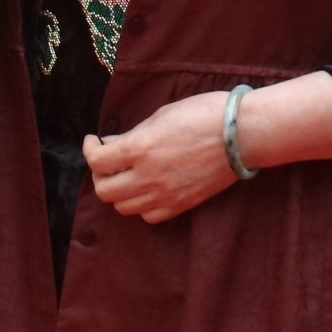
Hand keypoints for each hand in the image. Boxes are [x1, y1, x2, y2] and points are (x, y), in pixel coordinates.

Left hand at [85, 92, 248, 224]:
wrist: (243, 134)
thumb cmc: (204, 115)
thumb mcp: (161, 116)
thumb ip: (133, 134)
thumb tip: (111, 144)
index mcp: (141, 148)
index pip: (97, 161)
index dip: (89, 150)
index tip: (94, 141)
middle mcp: (149, 176)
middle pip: (104, 190)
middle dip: (100, 174)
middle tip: (107, 160)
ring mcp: (165, 194)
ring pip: (123, 207)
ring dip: (118, 191)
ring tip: (126, 174)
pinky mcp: (181, 205)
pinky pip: (149, 216)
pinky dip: (141, 205)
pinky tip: (147, 189)